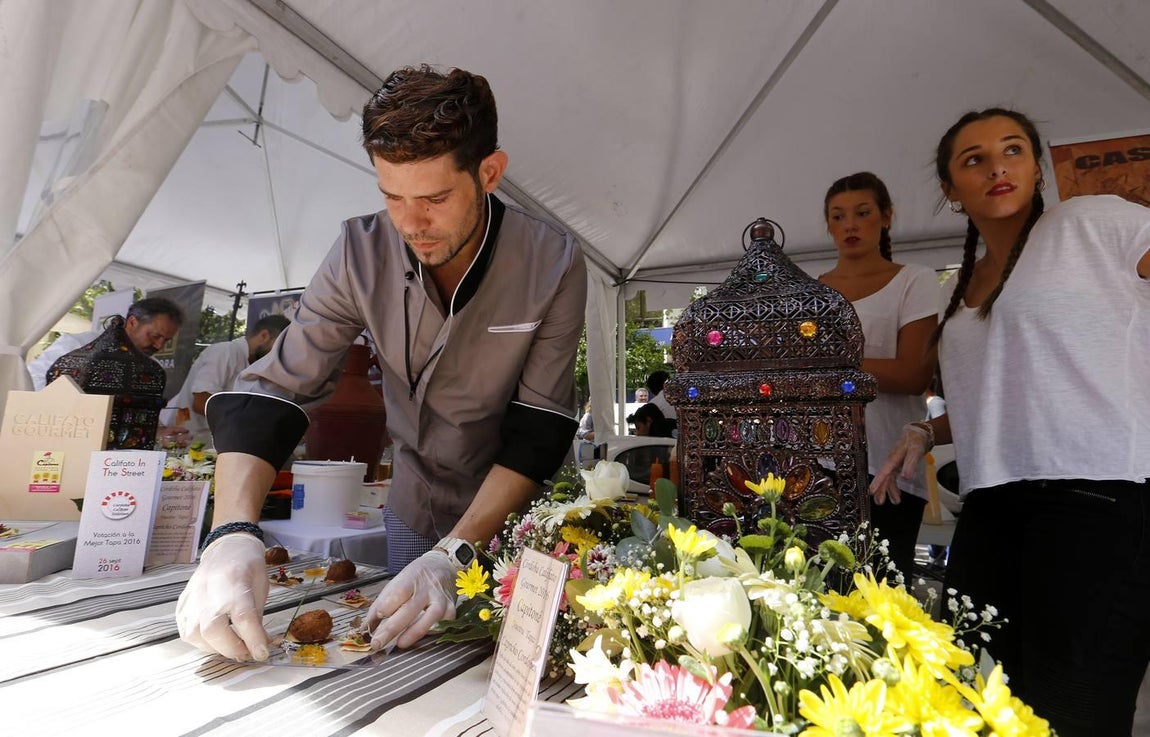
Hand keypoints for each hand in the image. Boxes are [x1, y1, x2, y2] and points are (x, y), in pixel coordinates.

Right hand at [176, 533, 270, 660]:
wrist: (226, 549)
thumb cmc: (247, 567)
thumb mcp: (261, 588)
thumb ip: (257, 618)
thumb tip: (260, 646)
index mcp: (234, 585)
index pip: (243, 619)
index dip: (253, 640)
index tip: (262, 654)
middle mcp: (209, 593)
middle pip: (214, 630)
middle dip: (231, 648)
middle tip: (246, 651)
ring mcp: (192, 599)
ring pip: (195, 635)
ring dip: (215, 648)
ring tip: (230, 645)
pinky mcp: (182, 605)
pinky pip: (185, 632)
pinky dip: (201, 641)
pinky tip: (214, 639)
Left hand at [367, 550, 457, 649]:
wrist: (443, 565)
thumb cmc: (415, 577)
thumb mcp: (396, 583)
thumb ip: (381, 605)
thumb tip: (365, 628)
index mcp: (410, 578)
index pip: (397, 593)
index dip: (384, 609)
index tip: (372, 623)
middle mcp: (427, 588)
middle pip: (409, 609)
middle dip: (391, 628)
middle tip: (377, 643)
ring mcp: (441, 598)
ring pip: (431, 616)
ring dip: (414, 632)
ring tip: (400, 643)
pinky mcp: (451, 608)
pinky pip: (443, 623)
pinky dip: (433, 631)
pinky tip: (423, 636)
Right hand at [868, 423, 931, 504]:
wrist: (918, 434)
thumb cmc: (915, 441)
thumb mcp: (915, 451)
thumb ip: (910, 464)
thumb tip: (905, 477)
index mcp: (893, 458)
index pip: (884, 472)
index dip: (878, 482)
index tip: (871, 491)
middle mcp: (891, 462)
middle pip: (884, 477)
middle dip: (881, 489)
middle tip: (879, 502)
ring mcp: (893, 464)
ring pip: (888, 479)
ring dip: (889, 490)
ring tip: (895, 502)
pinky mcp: (897, 466)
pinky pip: (893, 478)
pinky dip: (894, 486)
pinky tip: (897, 494)